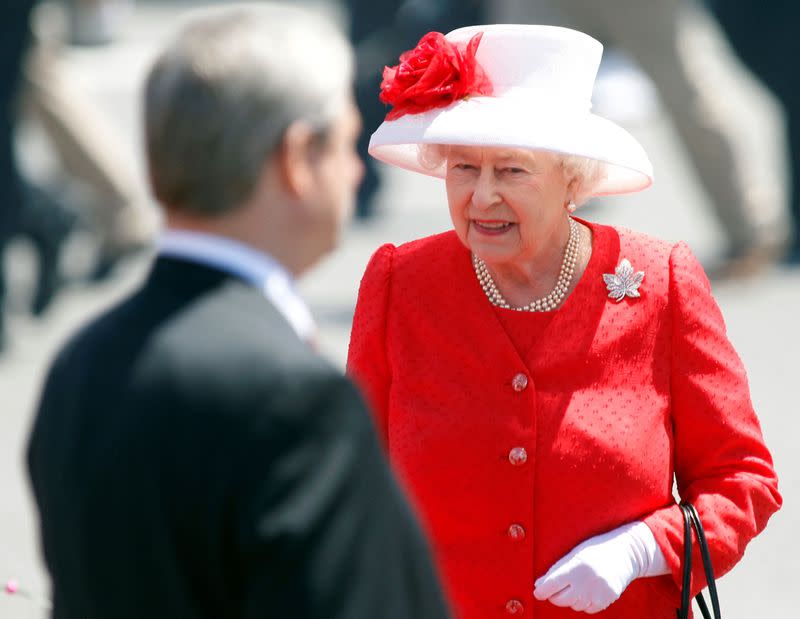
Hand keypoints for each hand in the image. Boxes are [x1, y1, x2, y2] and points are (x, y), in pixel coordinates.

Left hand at [533, 521, 666, 613]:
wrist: (626, 553)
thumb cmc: (595, 550)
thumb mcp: (575, 553)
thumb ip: (557, 569)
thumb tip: (539, 585)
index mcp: (576, 565)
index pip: (552, 584)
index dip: (541, 590)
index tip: (537, 592)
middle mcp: (587, 581)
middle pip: (561, 599)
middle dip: (554, 595)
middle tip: (554, 589)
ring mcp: (598, 592)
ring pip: (573, 605)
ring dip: (570, 598)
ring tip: (576, 584)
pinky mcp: (607, 600)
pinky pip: (587, 608)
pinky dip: (583, 602)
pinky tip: (587, 590)